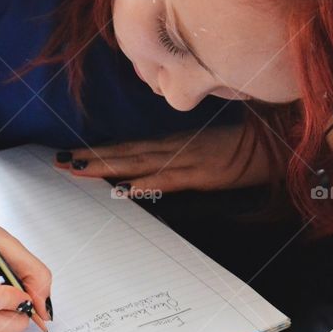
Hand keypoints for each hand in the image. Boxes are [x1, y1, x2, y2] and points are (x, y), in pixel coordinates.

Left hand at [56, 125, 273, 192]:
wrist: (274, 143)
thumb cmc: (244, 149)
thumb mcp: (208, 152)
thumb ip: (183, 159)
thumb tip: (156, 173)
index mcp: (174, 145)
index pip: (129, 149)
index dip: (100, 152)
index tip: (70, 156)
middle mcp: (174, 149)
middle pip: (126, 153)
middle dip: (91, 159)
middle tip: (58, 162)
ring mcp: (187, 159)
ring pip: (140, 163)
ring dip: (108, 167)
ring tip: (77, 170)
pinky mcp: (204, 173)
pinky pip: (172, 179)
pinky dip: (149, 182)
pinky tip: (129, 188)